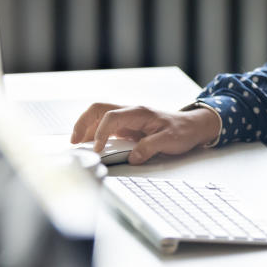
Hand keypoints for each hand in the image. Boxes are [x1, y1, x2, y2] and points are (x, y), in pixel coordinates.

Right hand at [70, 103, 220, 164]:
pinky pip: (105, 126)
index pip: (111, 117)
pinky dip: (93, 133)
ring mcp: (127, 118)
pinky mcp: (127, 127)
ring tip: (76, 144)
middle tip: (74, 141)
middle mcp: (130, 112)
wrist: (193, 126)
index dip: (100, 132)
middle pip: (98, 108)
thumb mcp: (170, 141)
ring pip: (99, 115)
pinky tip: (90, 145)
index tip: (96, 149)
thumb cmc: (183, 131)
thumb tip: (133, 157)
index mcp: (139, 112)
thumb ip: (150, 148)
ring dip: (85, 127)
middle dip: (82, 122)